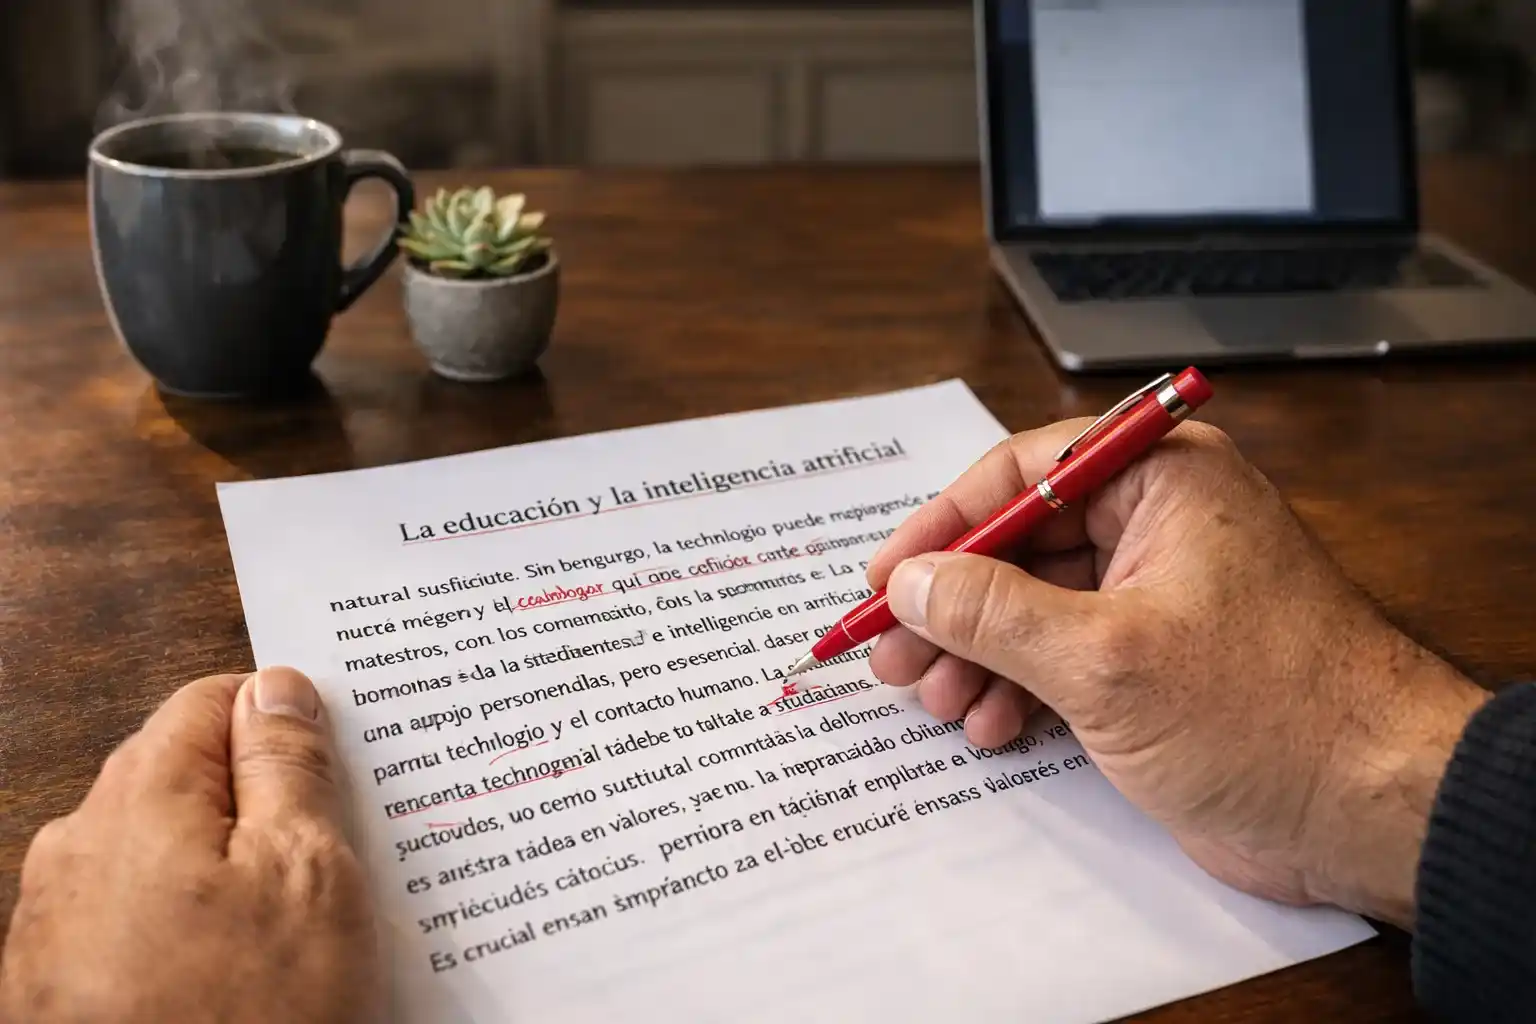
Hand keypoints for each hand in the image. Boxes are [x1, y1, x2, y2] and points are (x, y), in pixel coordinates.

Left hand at [0, 668, 375, 1022]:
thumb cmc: (249, 1022)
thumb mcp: (309, 876)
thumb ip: (288, 765)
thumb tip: (277, 686)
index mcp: (139, 796)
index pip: (213, 700)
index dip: (285, 722)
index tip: (339, 768)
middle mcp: (79, 846)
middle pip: (187, 779)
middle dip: (264, 805)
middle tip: (338, 860)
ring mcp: (58, 922)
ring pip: (167, 855)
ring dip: (232, 875)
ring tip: (298, 935)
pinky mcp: (58, 987)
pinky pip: (140, 921)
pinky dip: (195, 931)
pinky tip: (245, 979)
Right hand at [865, 418, 1488, 927]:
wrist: (1370, 810)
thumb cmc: (1270, 712)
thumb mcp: (1104, 658)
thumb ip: (993, 613)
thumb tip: (913, 582)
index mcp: (1164, 481)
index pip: (1024, 473)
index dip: (944, 524)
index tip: (886, 575)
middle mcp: (1161, 525)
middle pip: (1021, 545)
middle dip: (951, 605)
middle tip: (891, 651)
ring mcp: (1158, 598)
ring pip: (1033, 607)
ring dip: (976, 656)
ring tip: (933, 701)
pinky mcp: (1158, 664)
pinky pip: (1062, 657)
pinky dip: (1018, 689)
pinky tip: (992, 726)